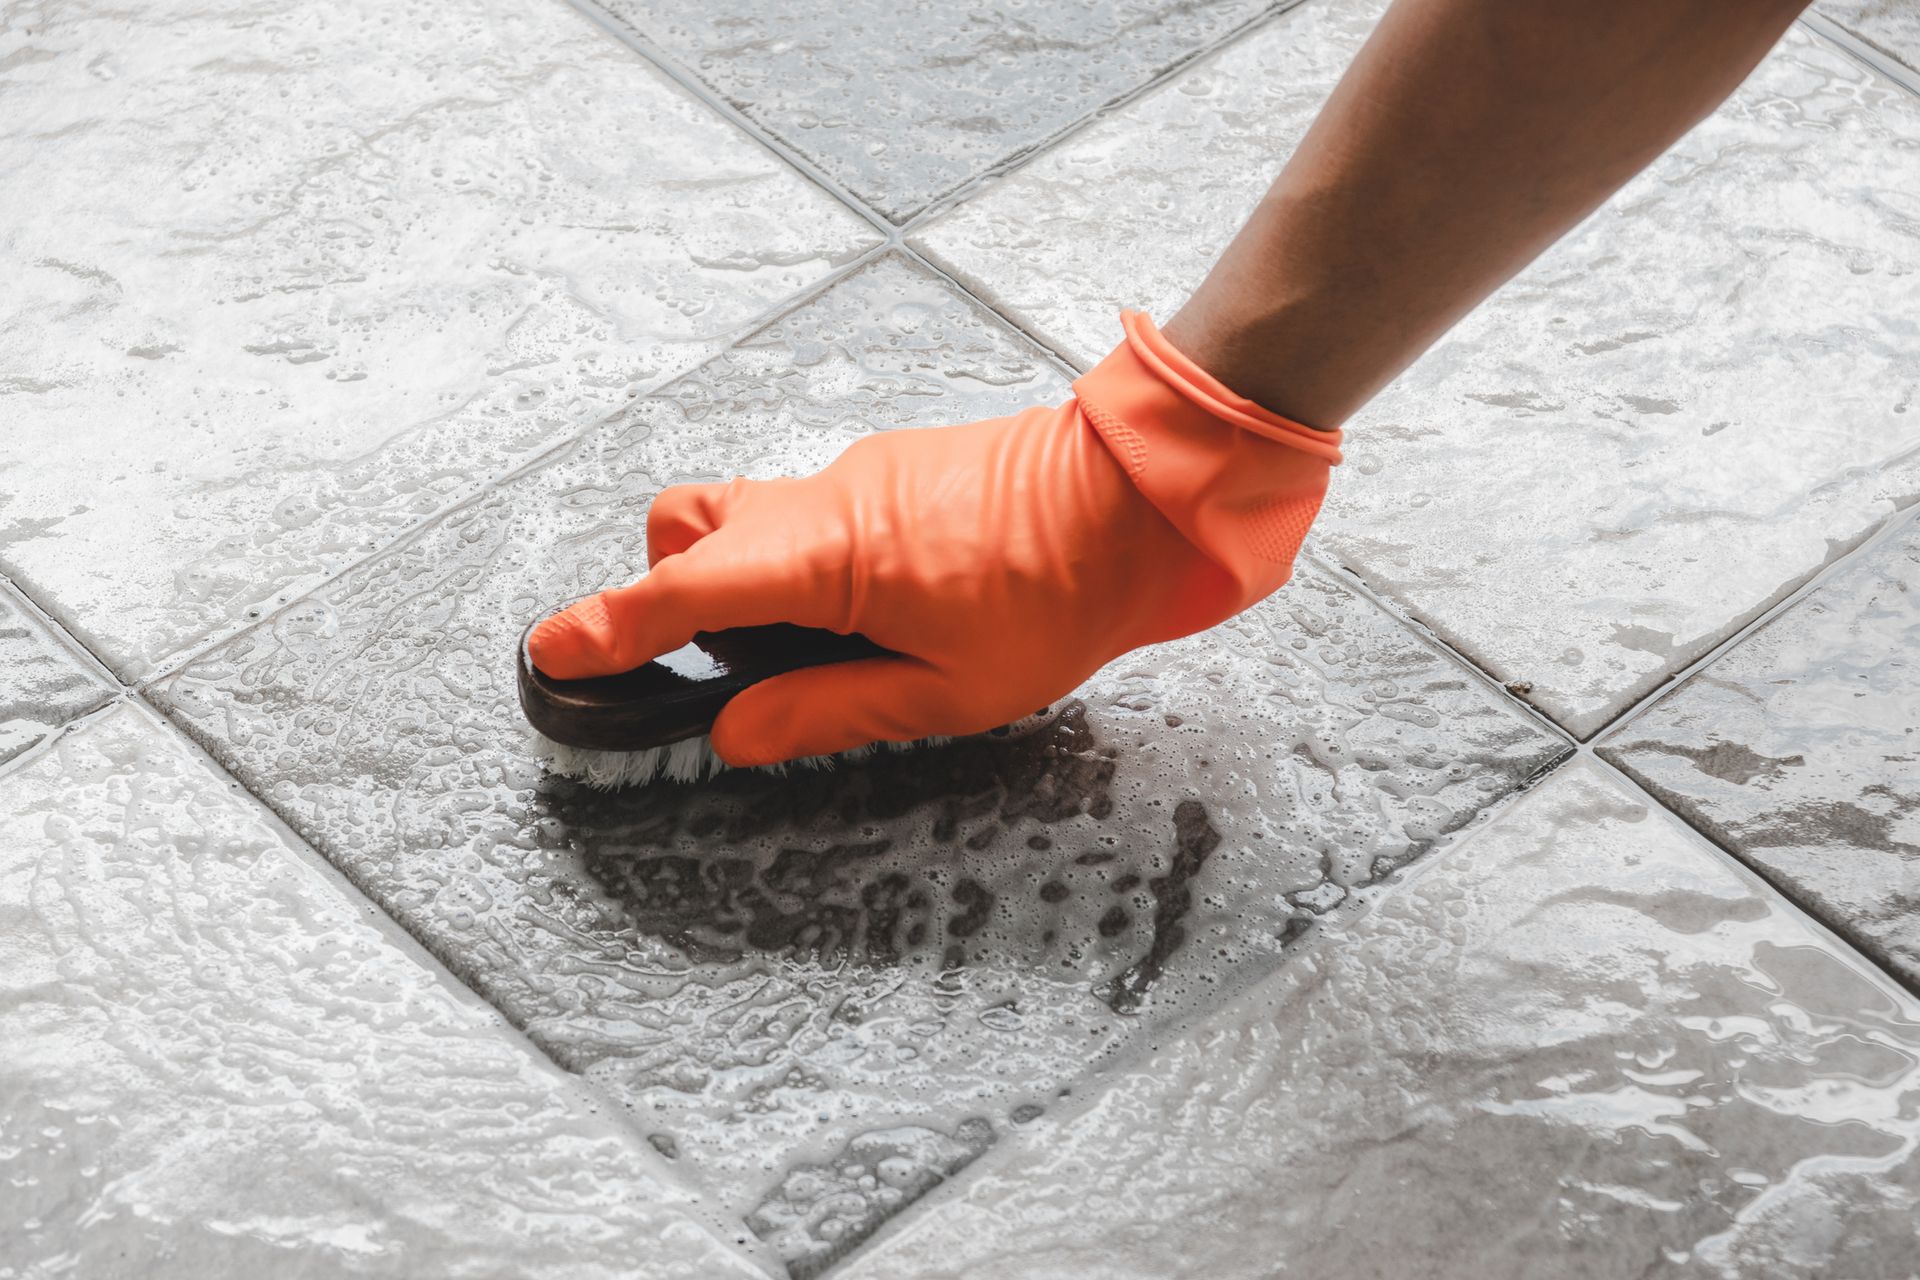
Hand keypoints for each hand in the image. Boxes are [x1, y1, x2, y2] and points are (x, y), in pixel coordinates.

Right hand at [527, 313, 1341, 766]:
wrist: (1141, 500)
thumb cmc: (1057, 597)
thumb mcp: (944, 691)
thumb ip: (826, 711)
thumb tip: (737, 732)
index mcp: (825, 558)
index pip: (680, 592)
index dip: (606, 626)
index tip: (551, 651)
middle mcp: (822, 499)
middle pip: (689, 528)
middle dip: (668, 592)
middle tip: (715, 662)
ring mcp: (856, 471)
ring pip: (751, 513)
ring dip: (747, 576)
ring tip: (817, 648)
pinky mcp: (891, 466)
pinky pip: (811, 508)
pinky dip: (807, 558)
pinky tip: (882, 609)